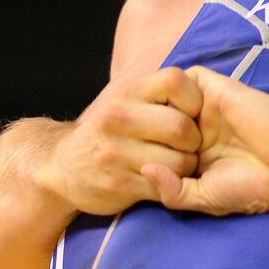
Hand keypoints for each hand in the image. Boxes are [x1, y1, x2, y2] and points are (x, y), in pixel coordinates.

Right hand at [37, 67, 202, 214]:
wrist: (63, 167)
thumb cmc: (111, 132)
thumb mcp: (129, 102)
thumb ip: (160, 95)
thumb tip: (206, 89)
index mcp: (127, 93)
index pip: (175, 81)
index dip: (193, 100)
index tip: (190, 115)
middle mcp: (118, 117)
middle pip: (182, 128)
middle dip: (194, 142)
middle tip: (186, 147)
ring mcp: (115, 152)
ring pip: (180, 162)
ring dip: (187, 168)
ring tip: (175, 165)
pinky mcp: (118, 184)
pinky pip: (166, 187)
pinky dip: (171, 186)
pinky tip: (161, 180)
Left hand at [142, 66, 268, 215]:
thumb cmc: (254, 186)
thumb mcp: (206, 199)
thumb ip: (173, 192)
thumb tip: (144, 171)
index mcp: (196, 156)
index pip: (155, 146)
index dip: (140, 152)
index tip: (130, 166)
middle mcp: (197, 129)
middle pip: (154, 119)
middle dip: (142, 129)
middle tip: (135, 141)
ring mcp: (206, 108)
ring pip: (164, 96)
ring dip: (157, 108)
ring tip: (156, 127)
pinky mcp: (216, 89)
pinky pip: (182, 78)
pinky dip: (175, 91)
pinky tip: (183, 115)